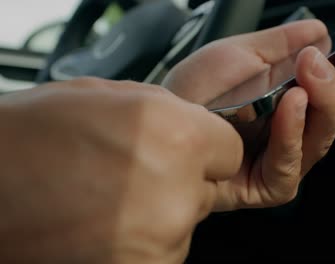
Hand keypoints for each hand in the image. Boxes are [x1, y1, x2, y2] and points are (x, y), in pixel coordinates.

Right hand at [0, 78, 242, 262]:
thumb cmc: (31, 139)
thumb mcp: (112, 97)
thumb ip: (170, 113)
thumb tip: (195, 128)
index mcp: (176, 139)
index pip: (230, 148)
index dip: (207, 146)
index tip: (189, 146)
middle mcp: (176, 194)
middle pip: (210, 185)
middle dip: (184, 176)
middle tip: (137, 169)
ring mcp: (161, 240)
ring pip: (187, 217)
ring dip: (162, 207)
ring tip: (112, 195)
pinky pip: (166, 246)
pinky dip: (144, 235)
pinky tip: (106, 220)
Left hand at [163, 19, 334, 210]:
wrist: (162, 123)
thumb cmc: (196, 92)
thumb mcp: (242, 53)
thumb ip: (282, 42)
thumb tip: (319, 29)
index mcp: (301, 94)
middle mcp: (302, 125)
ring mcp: (289, 154)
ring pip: (331, 132)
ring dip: (327, 95)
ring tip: (310, 67)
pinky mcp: (271, 182)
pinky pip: (293, 160)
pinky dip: (294, 130)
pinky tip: (288, 105)